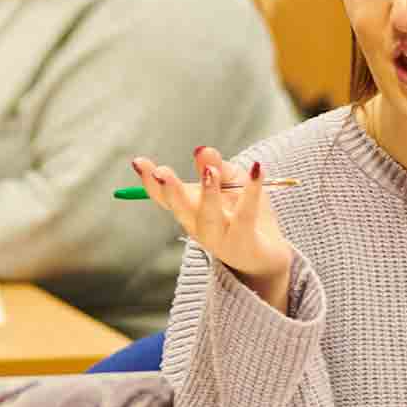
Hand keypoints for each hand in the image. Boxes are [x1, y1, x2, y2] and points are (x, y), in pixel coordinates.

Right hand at [129, 147, 293, 311]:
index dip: (150, 181)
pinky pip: (246, 216)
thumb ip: (216, 166)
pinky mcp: (245, 242)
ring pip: (209, 217)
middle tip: (162, 172)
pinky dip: (251, 192)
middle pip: (180, 209)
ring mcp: (220, 238)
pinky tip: (256, 171)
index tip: (138, 162)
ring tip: (210, 172)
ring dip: (208, 194)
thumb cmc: (243, 215)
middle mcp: (199, 227)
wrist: (267, 257)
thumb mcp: (231, 183)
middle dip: (171, 190)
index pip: (164, 197)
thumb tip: (203, 150)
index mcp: (190, 211)